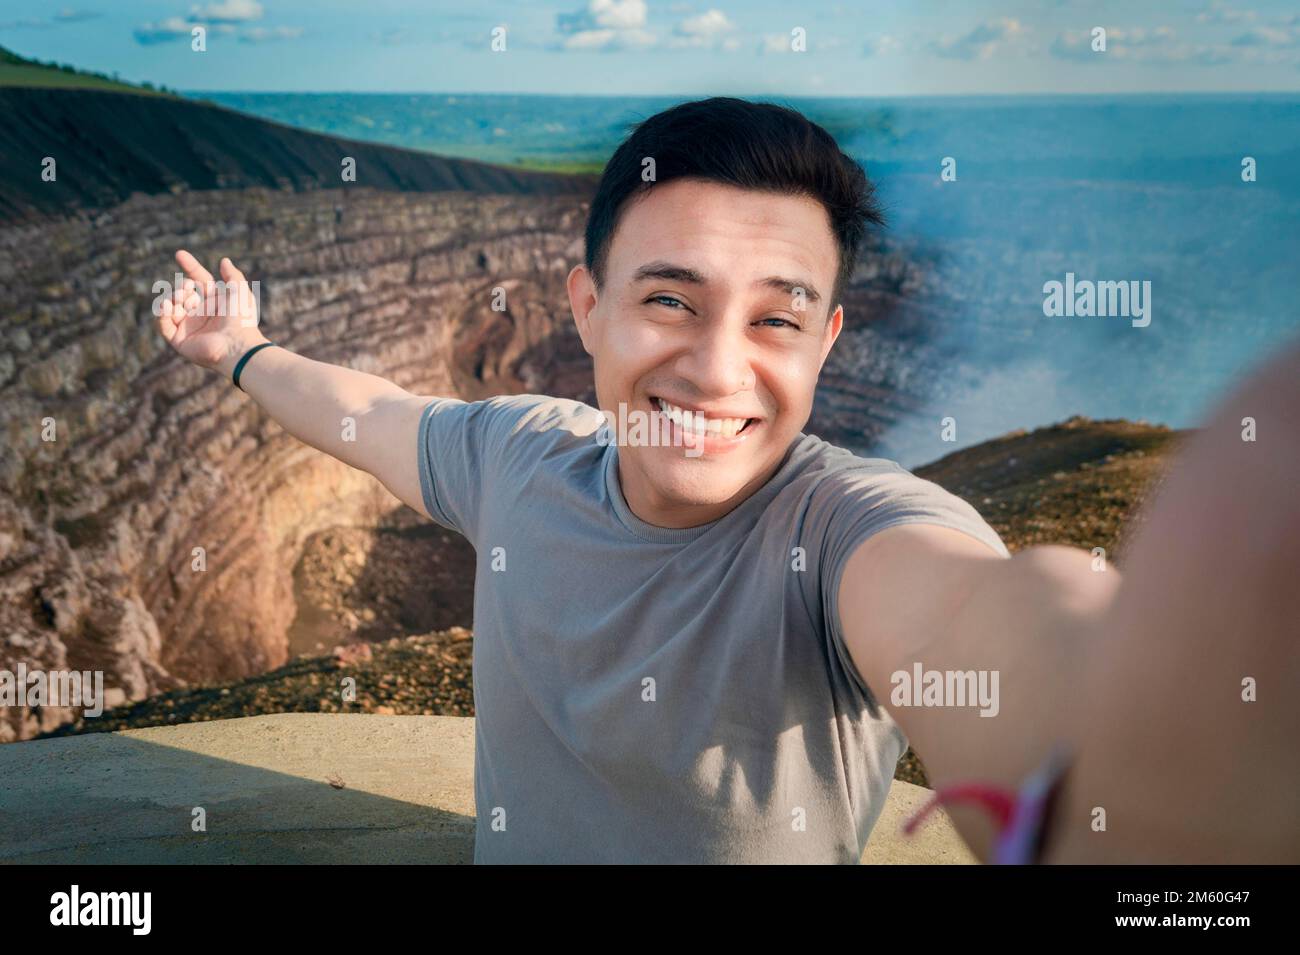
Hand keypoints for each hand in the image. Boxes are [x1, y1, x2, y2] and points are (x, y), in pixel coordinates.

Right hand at [156, 249, 267, 375]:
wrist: (237, 346)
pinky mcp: (180, 341)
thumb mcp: (240, 292)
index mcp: (215, 303)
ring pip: (171, 307)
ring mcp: (189, 328)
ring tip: (180, 297)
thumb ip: (232, 275)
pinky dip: (162, 314)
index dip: (190, 267)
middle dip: (182, 287)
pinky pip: (164, 325)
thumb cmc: (242, 319)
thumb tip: (224, 260)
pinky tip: (167, 306)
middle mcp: (201, 315)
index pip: (199, 280)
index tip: (179, 254)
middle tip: (188, 288)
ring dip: (172, 298)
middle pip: (182, 293)